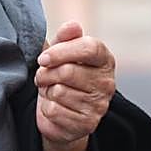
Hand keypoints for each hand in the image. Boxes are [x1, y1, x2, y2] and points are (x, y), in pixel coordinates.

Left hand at [34, 21, 115, 148]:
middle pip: (68, 71)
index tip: (43, 58)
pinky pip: (54, 111)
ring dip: (46, 91)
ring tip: (50, 91)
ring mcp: (100, 106)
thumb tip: (73, 25)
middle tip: (42, 76)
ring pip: (59, 91)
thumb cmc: (60, 76)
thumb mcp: (60, 53)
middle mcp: (107, 83)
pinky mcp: (88, 124)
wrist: (61, 114)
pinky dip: (47, 108)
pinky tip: (55, 107)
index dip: (61, 51)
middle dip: (46, 73)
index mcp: (104, 60)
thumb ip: (65, 38)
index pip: (89, 48)